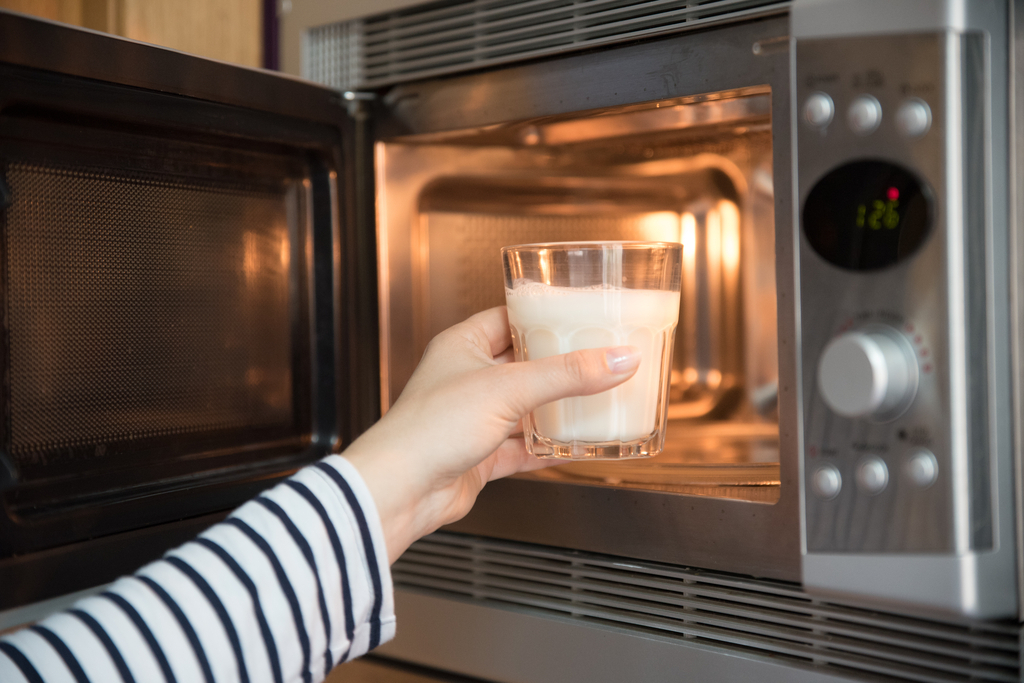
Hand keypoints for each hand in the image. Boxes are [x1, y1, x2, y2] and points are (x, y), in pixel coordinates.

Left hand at [343, 306, 640, 562]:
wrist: (401, 490)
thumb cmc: (428, 429)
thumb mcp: (508, 388)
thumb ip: (567, 374)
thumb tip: (617, 359)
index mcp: (462, 346)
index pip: (508, 317)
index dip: (542, 315)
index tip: (579, 314)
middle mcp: (465, 379)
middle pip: (523, 365)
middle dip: (558, 365)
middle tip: (597, 358)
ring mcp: (472, 419)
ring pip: (525, 408)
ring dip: (556, 408)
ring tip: (595, 400)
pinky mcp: (478, 456)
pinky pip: (521, 447)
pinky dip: (547, 447)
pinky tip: (573, 447)